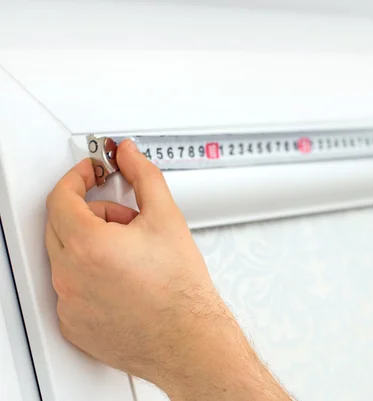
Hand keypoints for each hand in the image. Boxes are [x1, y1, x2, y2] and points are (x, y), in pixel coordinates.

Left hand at [45, 140, 289, 400]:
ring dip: (91, 245)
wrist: (188, 337)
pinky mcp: (74, 324)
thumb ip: (143, 176)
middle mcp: (70, 275)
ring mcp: (69, 303)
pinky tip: (122, 280)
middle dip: (91, 212)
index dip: (78, 177)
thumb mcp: (166, 218)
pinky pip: (70, 289)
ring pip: (66, 257)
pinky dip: (89, 277)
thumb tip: (129, 154)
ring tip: (131, 253)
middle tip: (125, 218)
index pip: (62, 196)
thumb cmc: (180, 289)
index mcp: (88, 245)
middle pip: (62, 224)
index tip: (91, 173)